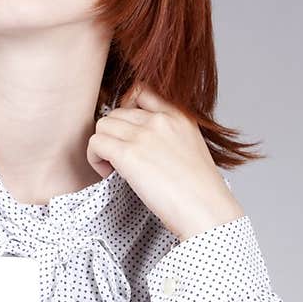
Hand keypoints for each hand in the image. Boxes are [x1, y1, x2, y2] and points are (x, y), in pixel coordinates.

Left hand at [86, 82, 244, 241]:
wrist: (207, 210)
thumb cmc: (200, 191)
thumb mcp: (191, 148)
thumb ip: (168, 135)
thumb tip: (140, 142)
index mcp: (179, 115)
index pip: (140, 91)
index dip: (125, 110)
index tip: (127, 133)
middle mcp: (160, 119)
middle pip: (116, 112)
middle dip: (113, 135)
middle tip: (121, 160)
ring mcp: (144, 135)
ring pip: (102, 125)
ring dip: (102, 147)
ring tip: (115, 168)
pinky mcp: (129, 154)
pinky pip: (95, 143)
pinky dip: (95, 159)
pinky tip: (109, 174)